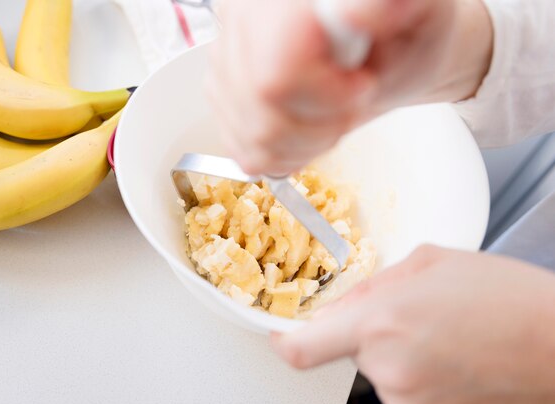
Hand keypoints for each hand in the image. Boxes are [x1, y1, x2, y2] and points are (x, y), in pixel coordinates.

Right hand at [207, 0, 492, 174]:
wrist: (392, 50)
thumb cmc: (406, 33)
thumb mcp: (415, 12)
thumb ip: (386, 8)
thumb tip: (355, 11)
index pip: (274, 74)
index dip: (323, 98)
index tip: (359, 86)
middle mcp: (241, 18)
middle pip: (258, 106)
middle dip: (316, 125)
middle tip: (349, 104)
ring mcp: (226, 57)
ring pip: (249, 133)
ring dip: (302, 143)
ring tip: (332, 116)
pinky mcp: (225, 91)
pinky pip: (240, 146)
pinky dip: (282, 153)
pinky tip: (306, 130)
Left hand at [271, 246, 554, 403]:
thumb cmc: (509, 300)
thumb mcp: (433, 264)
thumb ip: (376, 285)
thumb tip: (343, 307)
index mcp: (381, 322)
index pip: (302, 349)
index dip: (282, 340)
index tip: (280, 332)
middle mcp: (389, 371)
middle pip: (352, 352)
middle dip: (374, 334)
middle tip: (417, 319)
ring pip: (384, 375)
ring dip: (402, 357)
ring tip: (448, 340)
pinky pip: (409, 397)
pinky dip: (423, 379)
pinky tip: (457, 362)